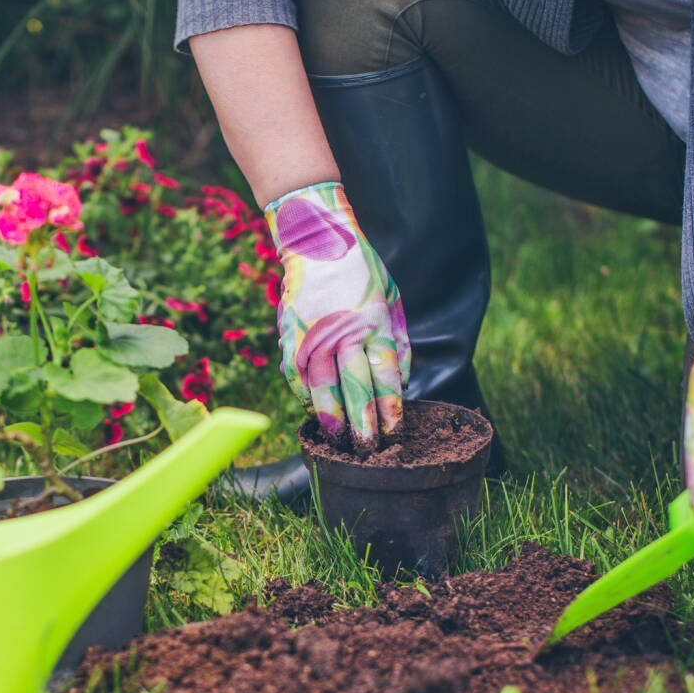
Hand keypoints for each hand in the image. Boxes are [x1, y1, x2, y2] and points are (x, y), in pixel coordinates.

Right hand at [266, 182, 409, 445]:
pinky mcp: (291, 336)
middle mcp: (345, 332)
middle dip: (363, 424)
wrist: (317, 242)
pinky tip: (315, 413)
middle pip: (355, 387)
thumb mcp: (392, 300)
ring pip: (322, 388)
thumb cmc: (362, 274)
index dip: (390, 409)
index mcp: (376, 323)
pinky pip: (297, 376)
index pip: (385, 376)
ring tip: (339, 442)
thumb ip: (397, 342)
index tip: (394, 431)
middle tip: (368, 450)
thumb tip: (402, 383)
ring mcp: (314, 335)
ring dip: (331, 418)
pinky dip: (306, 397)